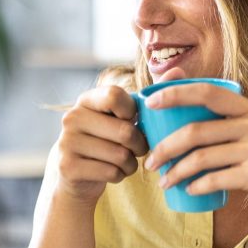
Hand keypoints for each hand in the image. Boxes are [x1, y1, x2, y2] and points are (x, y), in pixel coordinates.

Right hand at [53, 84, 147, 205]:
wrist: (79, 176)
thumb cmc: (111, 140)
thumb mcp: (127, 117)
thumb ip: (152, 95)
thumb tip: (180, 71)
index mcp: (86, 100)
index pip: (114, 95)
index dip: (132, 111)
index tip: (133, 120)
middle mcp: (72, 117)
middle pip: (124, 131)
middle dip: (140, 145)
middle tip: (139, 149)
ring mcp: (67, 142)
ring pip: (120, 155)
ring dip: (131, 163)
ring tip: (126, 161)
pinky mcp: (68, 167)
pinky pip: (111, 172)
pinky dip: (120, 175)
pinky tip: (114, 172)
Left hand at [143, 76, 247, 233]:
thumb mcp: (245, 138)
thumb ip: (219, 120)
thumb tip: (169, 95)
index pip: (208, 92)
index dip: (176, 94)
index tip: (149, 103)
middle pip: (196, 130)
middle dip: (165, 147)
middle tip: (151, 163)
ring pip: (201, 157)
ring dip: (176, 172)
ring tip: (164, 182)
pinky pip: (214, 179)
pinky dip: (196, 186)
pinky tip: (188, 190)